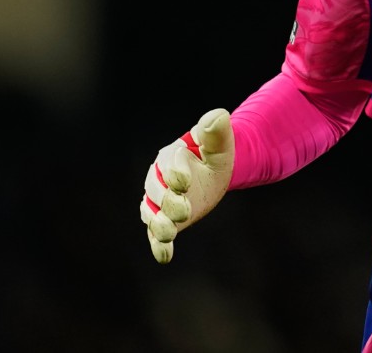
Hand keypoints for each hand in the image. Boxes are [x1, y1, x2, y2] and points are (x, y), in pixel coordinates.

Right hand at [139, 107, 233, 262]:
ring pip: (152, 213)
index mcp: (171, 156)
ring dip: (159, 223)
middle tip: (184, 210)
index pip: (169, 163)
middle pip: (157, 191)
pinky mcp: (165, 220)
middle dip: (168, 201)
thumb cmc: (214, 155)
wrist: (211, 173)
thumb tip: (218, 115)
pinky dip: (158, 245)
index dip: (175, 172)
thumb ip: (216, 131)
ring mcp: (160, 202)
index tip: (185, 180)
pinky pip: (156, 234)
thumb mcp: (219, 143)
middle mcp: (159, 179)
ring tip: (170, 232)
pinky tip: (165, 256)